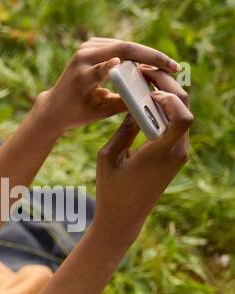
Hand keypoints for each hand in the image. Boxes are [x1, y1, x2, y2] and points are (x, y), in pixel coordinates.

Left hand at [37, 37, 183, 134]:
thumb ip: (123, 103)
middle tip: (174, 67)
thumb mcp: (99, 113)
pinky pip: (121, 46)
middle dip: (151, 57)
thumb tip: (152, 97)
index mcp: (80, 78)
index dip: (119, 65)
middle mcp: (82, 57)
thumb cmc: (78, 113)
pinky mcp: (92, 44)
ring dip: (148, 54)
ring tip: (168, 66)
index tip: (136, 65)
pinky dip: (138, 53)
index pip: (100, 69)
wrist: (55, 105)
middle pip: (123, 49)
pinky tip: (153, 62)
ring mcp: (86, 47)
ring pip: (125, 45)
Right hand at [92, 91, 192, 241]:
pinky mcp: (175, 156)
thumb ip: (123, 129)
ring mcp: (179, 154)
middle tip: (148, 75)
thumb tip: (133, 106)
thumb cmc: (111, 190)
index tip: (149, 92)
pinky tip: (148, 104)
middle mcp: (177, 152)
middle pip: (185, 109)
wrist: (123, 218)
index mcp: (161, 153)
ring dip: (168, 98)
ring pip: (183, 115)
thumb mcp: (108, 157)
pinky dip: (165, 112)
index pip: (182, 117)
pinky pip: (175, 126)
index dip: (170, 99)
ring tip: (147, 85)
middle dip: (169, 88)